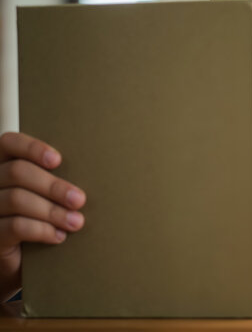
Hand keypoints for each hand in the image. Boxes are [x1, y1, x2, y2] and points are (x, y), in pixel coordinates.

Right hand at [0, 132, 85, 301]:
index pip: (8, 143)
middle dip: (54, 186)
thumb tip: (89, 173)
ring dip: (53, 211)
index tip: (58, 160)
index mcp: (1, 166)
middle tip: (79, 199)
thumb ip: (54, 180)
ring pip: (17, 199)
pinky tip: (59, 236)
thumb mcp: (45, 196)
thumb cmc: (37, 221)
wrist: (18, 263)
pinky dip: (42, 230)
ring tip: (76, 221)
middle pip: (17, 172)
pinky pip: (16, 227)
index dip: (32, 148)